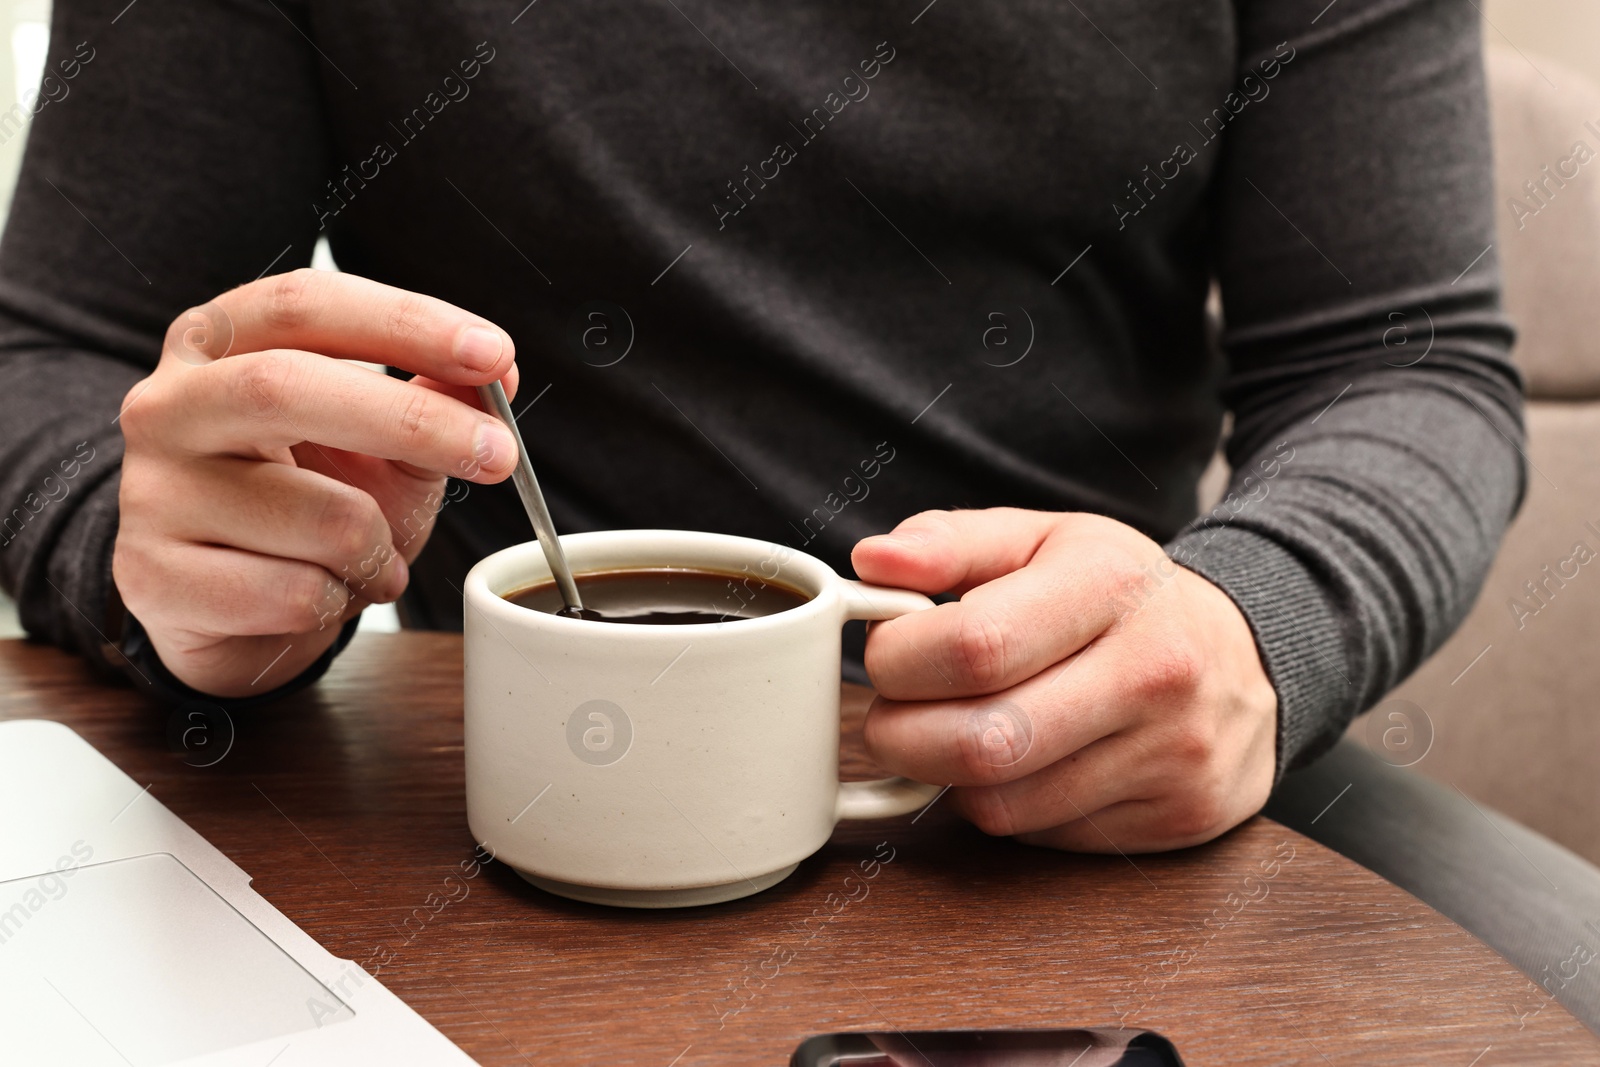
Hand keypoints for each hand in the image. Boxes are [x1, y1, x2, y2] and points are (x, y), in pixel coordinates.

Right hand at [114, 269, 519, 696]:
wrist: (232, 608)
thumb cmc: (307, 502)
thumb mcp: (380, 441)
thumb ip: (434, 397)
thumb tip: (497, 373)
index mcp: (220, 342)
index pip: (306, 305)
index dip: (405, 324)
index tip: (494, 356)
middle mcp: (169, 404)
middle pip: (286, 389)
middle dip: (412, 422)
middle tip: (499, 454)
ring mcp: (152, 492)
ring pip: (317, 516)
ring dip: (380, 548)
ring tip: (373, 558)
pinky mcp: (154, 578)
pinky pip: (293, 594)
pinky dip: (340, 600)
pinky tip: (324, 594)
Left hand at [851, 508, 1276, 852]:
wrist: (1252, 656)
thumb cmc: (1122, 594)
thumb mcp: (1044, 540)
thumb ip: (950, 543)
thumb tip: (873, 561)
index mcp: (1111, 584)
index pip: (974, 646)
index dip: (899, 661)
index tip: (887, 655)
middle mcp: (1154, 671)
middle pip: (982, 743)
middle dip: (903, 737)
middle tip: (894, 714)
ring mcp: (1173, 753)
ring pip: (1002, 804)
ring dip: (949, 777)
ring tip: (959, 729)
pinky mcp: (1177, 816)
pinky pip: (1043, 835)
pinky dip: (1008, 805)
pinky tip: (1025, 763)